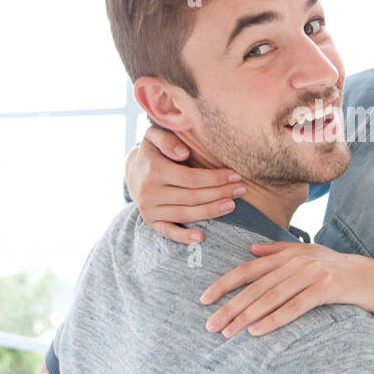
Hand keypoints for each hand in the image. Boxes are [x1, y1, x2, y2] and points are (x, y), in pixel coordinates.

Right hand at [125, 126, 246, 244]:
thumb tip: (183, 153)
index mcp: (154, 170)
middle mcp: (150, 192)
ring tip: (232, 205)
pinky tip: (201, 238)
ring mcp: (150, 209)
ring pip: (186, 214)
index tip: (235, 175)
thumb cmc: (152, 151)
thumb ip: (167, 139)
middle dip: (220, 193)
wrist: (133, 171)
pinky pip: (168, 232)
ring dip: (211, 211)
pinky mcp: (150, 222)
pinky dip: (184, 237)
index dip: (215, 178)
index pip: (192, 178)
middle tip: (241, 190)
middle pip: (193, 197)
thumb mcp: (154, 136)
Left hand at [200, 242, 373, 338]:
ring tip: (228, 333)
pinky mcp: (328, 287)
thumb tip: (253, 248)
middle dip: (230, 306)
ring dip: (247, 316)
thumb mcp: (311, 256)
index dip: (225, 284)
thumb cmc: (341, 272)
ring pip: (272, 297)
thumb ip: (281, 252)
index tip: (204, 299)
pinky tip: (258, 332)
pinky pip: (295, 306)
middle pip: (256, 286)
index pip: (249, 269)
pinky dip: (275, 319)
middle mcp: (298, 260)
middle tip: (210, 326)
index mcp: (289, 254)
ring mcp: (314, 272)